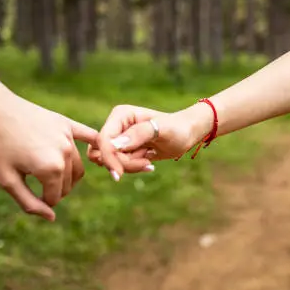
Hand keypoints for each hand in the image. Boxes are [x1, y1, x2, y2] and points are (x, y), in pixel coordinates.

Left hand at [0, 92, 97, 221]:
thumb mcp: (7, 180)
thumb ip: (29, 202)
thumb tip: (51, 217)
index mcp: (51, 169)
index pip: (56, 197)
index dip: (42, 201)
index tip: (28, 194)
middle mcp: (65, 153)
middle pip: (68, 183)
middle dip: (55, 189)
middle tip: (36, 185)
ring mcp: (68, 137)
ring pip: (78, 166)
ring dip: (67, 176)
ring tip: (50, 174)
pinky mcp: (68, 124)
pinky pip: (90, 138)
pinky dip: (96, 147)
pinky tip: (99, 153)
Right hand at [89, 103, 213, 179]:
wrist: (186, 134)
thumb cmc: (177, 128)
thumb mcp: (163, 129)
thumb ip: (139, 134)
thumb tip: (116, 144)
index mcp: (120, 115)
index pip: (103, 139)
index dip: (108, 157)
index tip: (119, 174)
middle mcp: (116, 125)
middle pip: (104, 153)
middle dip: (124, 163)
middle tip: (147, 161)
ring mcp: (119, 138)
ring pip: (110, 161)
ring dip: (130, 166)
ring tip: (149, 159)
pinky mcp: (123, 149)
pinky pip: (119, 165)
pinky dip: (133, 167)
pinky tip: (149, 163)